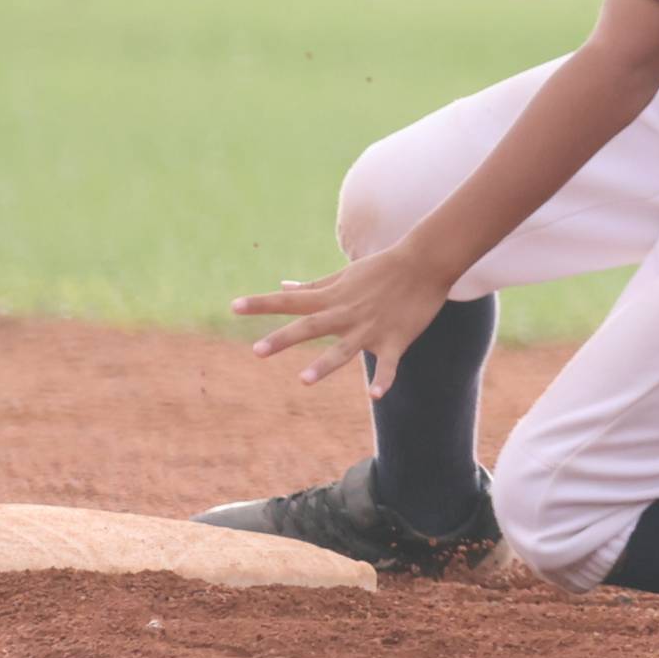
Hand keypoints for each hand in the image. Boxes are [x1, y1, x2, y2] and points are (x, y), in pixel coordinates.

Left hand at [234, 241, 457, 396]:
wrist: (425, 262)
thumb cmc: (381, 269)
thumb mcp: (343, 275)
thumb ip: (313, 287)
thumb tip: (283, 287)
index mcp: (332, 298)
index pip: (290, 301)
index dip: (262, 304)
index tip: (233, 307)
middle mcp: (346, 313)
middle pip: (310, 327)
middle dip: (283, 338)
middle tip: (256, 351)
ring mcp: (370, 328)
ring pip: (343, 350)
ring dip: (324, 365)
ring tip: (303, 381)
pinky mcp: (394, 340)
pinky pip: (387, 364)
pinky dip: (383, 379)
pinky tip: (375, 394)